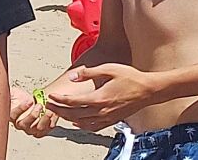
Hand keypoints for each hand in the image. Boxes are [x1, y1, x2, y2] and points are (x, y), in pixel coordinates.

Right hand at [9, 86, 57, 137]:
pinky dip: (52, 121)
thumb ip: (7, 92)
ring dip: (43, 120)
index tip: (29, 100)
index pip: (13, 115)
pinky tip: (54, 113)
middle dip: (33, 115)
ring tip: (48, 111)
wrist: (33, 102)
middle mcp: (21, 125)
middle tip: (39, 105)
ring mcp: (32, 129)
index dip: (21, 109)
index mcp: (12, 116)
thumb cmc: (22, 98)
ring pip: (37, 129)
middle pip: (25, 125)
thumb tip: (2, 88)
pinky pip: (47, 129)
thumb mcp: (12, 92)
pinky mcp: (42, 130)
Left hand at [45, 64, 162, 131]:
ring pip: (82, 123)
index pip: (73, 102)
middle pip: (74, 114)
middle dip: (59, 110)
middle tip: (49, 106)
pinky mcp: (112, 121)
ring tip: (60, 112)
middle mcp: (101, 111)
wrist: (148, 90)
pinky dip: (82, 125)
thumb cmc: (130, 78)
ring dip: (68, 118)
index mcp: (99, 98)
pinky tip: (77, 121)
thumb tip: (73, 77)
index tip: (50, 97)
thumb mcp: (108, 69)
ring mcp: (107, 118)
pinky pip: (93, 127)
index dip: (59, 100)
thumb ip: (88, 73)